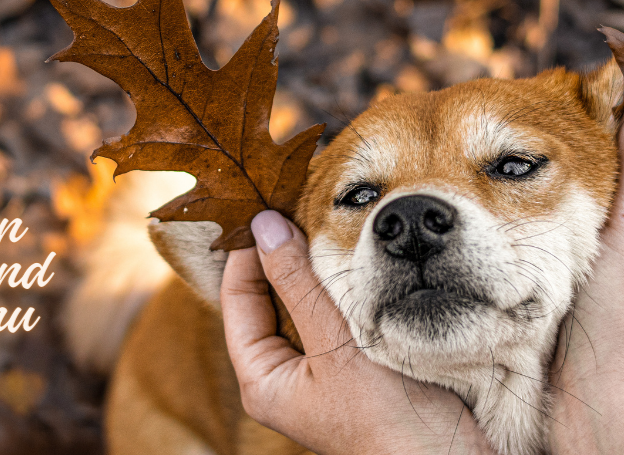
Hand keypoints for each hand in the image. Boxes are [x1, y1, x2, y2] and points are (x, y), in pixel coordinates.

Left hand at [220, 210, 495, 454]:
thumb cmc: (386, 418)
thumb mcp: (336, 345)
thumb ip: (298, 285)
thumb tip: (265, 227)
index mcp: (262, 380)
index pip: (237, 300)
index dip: (247, 254)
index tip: (269, 209)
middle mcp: (284, 376)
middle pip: (267, 299)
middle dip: (281, 255)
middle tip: (297, 206)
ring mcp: (319, 370)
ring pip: (304, 302)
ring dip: (315, 266)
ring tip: (327, 223)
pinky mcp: (354, 363)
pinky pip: (335, 312)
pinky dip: (341, 283)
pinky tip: (357, 257)